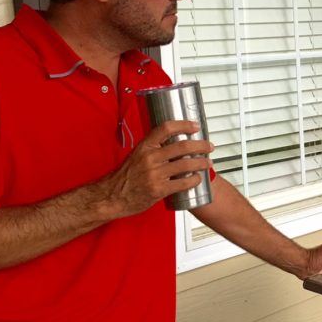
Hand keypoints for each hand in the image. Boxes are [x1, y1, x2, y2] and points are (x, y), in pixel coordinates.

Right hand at [98, 120, 214, 217]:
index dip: (184, 125)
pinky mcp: (158, 189)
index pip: (166, 128)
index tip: (195, 126)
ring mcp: (154, 174)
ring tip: (208, 162)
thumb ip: (153, 149)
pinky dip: (194, 180)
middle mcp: (150, 158)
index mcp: (144, 146)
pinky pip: (182, 183)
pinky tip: (198, 178)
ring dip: (201, 163)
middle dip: (201, 145)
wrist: (112, 196)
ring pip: (186, 164)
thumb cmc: (125, 177)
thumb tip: (173, 142)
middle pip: (182, 146)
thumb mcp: (136, 156)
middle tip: (209, 146)